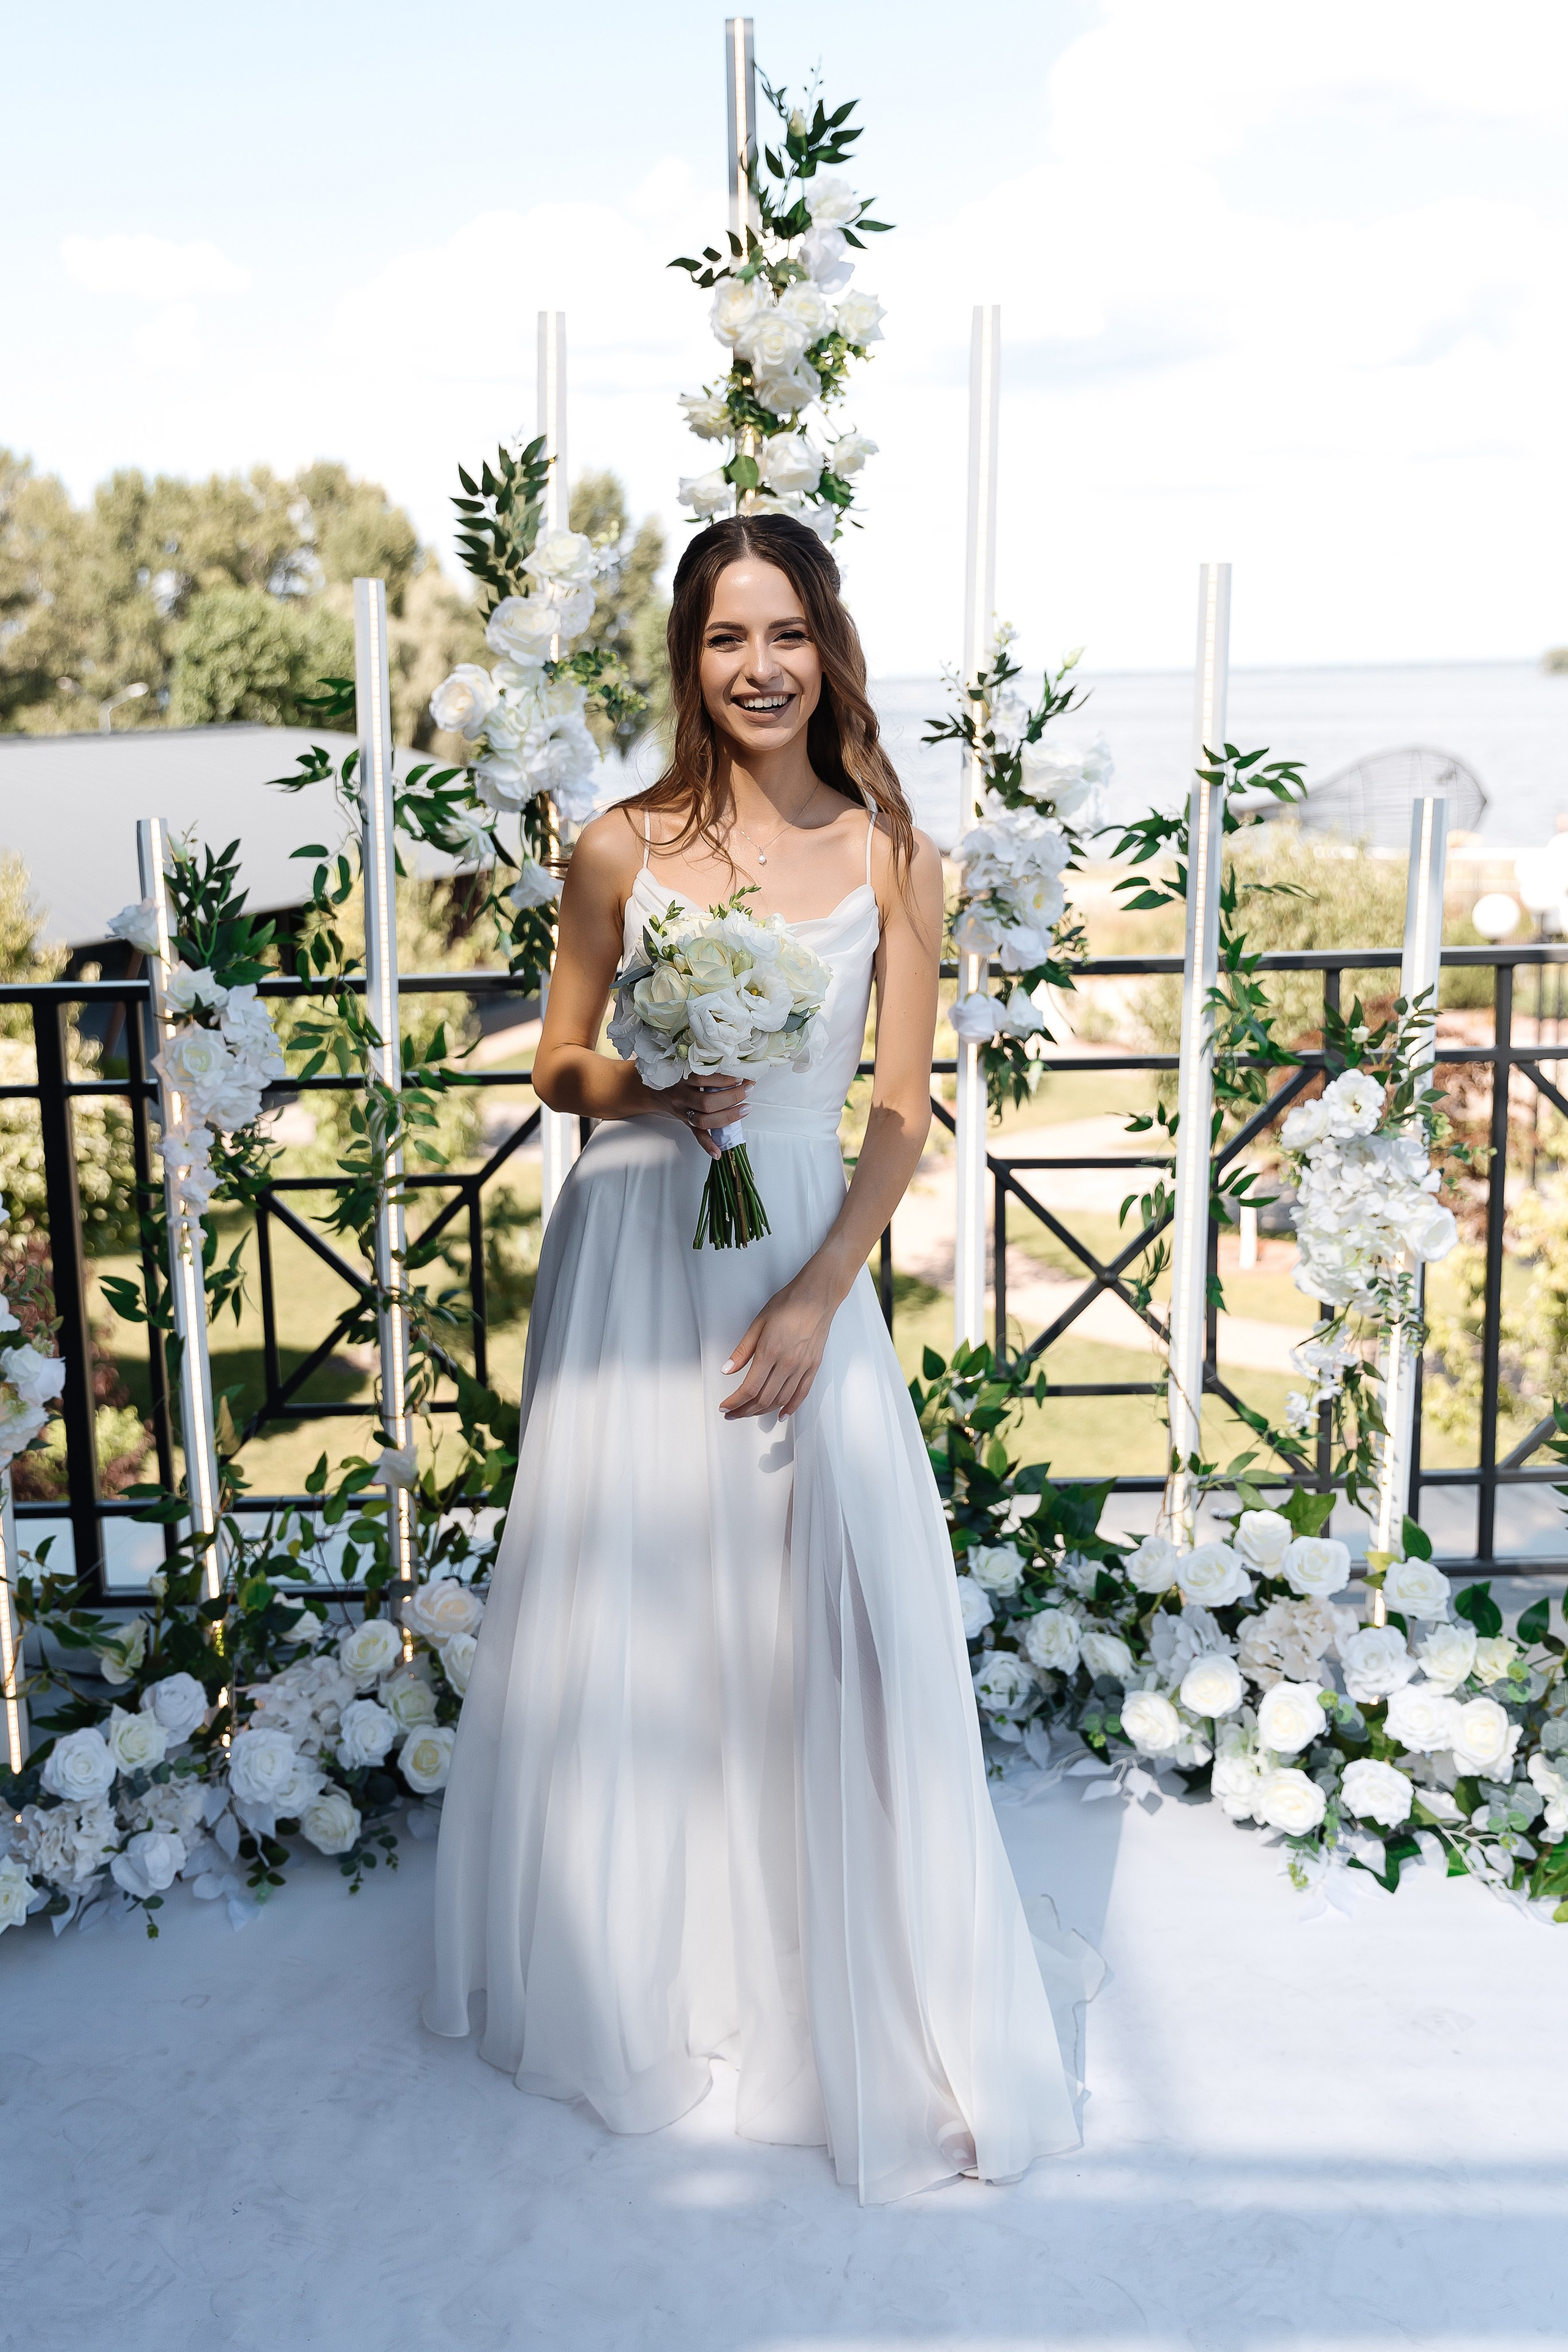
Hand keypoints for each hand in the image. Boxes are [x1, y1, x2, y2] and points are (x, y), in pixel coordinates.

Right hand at [662, 1073, 752, 1160]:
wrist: (659, 1094)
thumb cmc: (680, 1080)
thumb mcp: (690, 1071)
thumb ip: (709, 1073)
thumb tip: (739, 1073)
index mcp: (684, 1080)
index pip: (704, 1079)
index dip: (724, 1079)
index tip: (741, 1077)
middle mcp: (682, 1096)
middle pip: (706, 1102)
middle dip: (731, 1097)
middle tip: (748, 1091)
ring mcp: (684, 1112)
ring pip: (703, 1120)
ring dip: (727, 1116)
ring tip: (744, 1109)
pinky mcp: (687, 1124)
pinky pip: (697, 1136)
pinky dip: (708, 1145)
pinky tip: (718, 1151)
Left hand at [720, 1269, 839, 1419]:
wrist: (816, 1296)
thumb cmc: (787, 1304)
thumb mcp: (758, 1324)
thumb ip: (742, 1350)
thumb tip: (727, 1369)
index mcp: (770, 1352)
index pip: (749, 1388)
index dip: (735, 1402)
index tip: (725, 1407)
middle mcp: (787, 1363)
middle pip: (764, 1398)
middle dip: (745, 1410)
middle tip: (733, 1413)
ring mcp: (802, 1367)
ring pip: (781, 1399)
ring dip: (763, 1411)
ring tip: (750, 1413)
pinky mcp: (813, 1366)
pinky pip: (801, 1393)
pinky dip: (790, 1407)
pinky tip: (781, 1414)